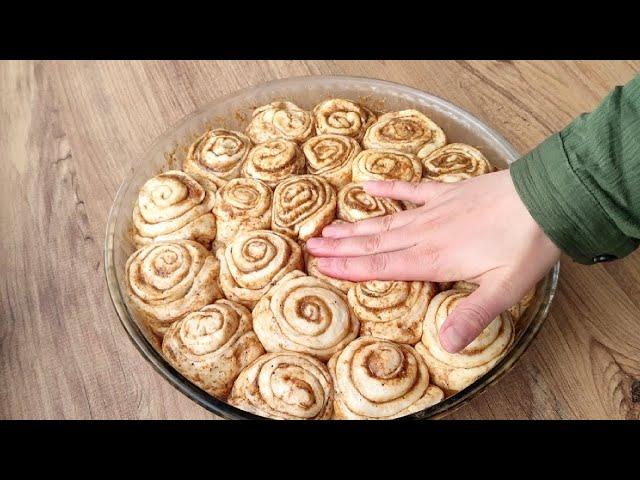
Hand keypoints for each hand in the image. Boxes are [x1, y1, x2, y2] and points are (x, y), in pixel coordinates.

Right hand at [306, 170, 560, 352]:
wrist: (547, 197)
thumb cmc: (526, 245)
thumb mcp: (505, 289)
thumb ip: (472, 315)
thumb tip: (447, 345)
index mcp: (433, 258)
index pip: (381, 265)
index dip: (349, 267)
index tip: (321, 265)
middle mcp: (425, 233)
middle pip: (374, 242)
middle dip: (341, 247)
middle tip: (312, 246)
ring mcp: (434, 209)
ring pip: (385, 220)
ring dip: (355, 226)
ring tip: (328, 228)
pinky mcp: (447, 192)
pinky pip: (411, 190)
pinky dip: (389, 188)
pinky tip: (368, 185)